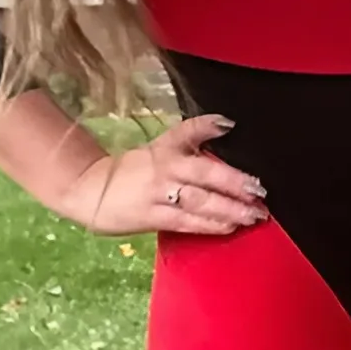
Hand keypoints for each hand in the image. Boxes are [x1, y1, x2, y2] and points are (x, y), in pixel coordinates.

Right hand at [57, 113, 269, 238]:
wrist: (90, 190)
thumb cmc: (134, 170)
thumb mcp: (160, 147)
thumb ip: (192, 136)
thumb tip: (227, 123)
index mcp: (165, 148)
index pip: (188, 132)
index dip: (207, 126)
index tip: (231, 125)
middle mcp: (164, 168)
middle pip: (204, 173)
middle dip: (235, 183)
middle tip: (260, 190)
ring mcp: (158, 194)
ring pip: (200, 201)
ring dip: (230, 209)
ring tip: (254, 214)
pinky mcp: (153, 218)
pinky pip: (187, 222)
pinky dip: (211, 225)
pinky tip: (231, 226)